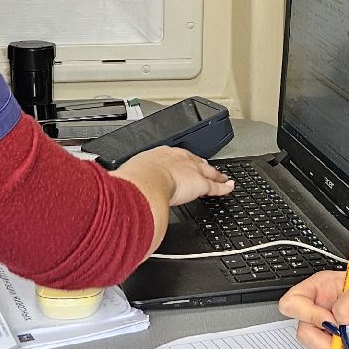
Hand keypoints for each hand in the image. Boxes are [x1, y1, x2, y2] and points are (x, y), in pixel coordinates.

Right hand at [112, 146, 234, 206]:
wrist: (145, 182)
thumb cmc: (134, 180)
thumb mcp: (131, 178)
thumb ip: (130, 184)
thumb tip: (118, 192)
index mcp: (158, 155)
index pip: (173, 157)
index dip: (180, 162)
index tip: (181, 165)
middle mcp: (177, 159)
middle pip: (193, 161)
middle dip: (200, 165)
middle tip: (204, 169)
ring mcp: (190, 170)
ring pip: (207, 171)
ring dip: (215, 174)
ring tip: (220, 177)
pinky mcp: (200, 183)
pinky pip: (216, 185)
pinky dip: (224, 187)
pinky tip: (229, 187)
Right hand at [280, 271, 348, 348]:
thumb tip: (341, 327)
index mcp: (319, 288)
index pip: (292, 302)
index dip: (308, 315)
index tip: (331, 321)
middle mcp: (317, 309)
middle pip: (303, 333)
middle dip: (327, 342)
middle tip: (348, 340)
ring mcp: (324, 328)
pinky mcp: (333, 343)